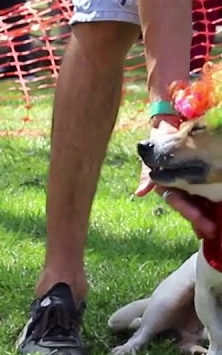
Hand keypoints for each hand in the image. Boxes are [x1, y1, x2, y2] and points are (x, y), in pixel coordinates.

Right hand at [134, 119, 217, 239]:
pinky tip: (215, 218)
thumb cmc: (160, 140)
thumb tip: (139, 193)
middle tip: (208, 228)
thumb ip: (146, 174)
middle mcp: (176, 186)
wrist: (171, 126)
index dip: (185, 209)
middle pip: (187, 206)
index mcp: (166, 183)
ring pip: (195, 205)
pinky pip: (203, 196)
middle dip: (196, 218)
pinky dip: (207, 207)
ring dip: (202, 217)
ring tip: (211, 228)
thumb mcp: (151, 155)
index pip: (175, 199)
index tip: (196, 216)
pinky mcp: (197, 181)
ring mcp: (187, 185)